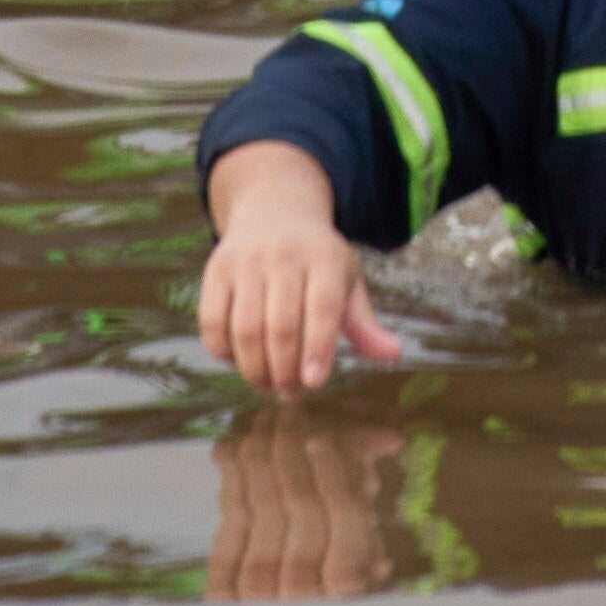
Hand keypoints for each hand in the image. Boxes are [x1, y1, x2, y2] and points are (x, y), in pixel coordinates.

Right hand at [196, 141, 411, 390]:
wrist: (274, 212)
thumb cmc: (318, 262)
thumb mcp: (347, 282)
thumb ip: (365, 323)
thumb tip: (393, 354)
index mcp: (325, 257)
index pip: (323, 307)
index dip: (318, 348)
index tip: (314, 383)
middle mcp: (284, 254)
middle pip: (281, 325)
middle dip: (284, 369)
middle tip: (289, 394)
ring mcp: (246, 260)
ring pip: (245, 328)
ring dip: (254, 368)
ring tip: (267, 385)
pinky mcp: (216, 270)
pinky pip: (212, 322)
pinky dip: (223, 352)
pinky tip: (239, 362)